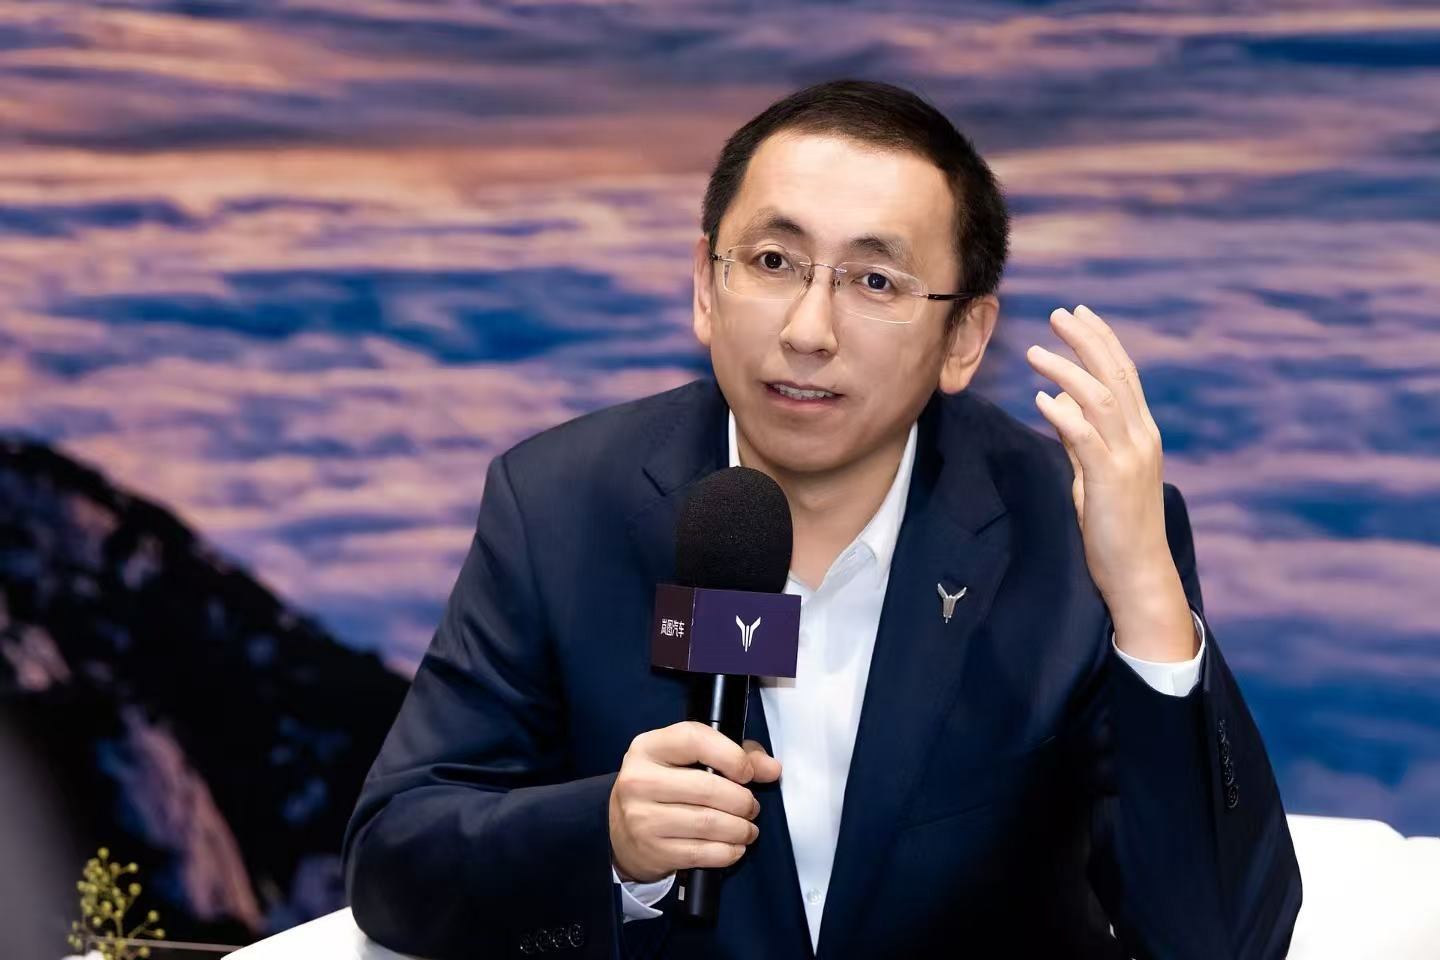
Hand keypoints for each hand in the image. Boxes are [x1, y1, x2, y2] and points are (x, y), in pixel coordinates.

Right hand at [609, 721, 779, 883]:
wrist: (621, 831)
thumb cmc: (664, 788)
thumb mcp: (688, 760)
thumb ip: (734, 755)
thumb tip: (771, 768)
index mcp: (648, 747)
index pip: (694, 739)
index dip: (730, 755)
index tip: (747, 773)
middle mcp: (639, 780)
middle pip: (707, 787)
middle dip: (742, 800)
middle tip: (751, 806)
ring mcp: (642, 818)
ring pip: (708, 823)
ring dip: (740, 829)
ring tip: (747, 828)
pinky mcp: (652, 851)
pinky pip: (702, 853)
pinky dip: (728, 852)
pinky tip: (734, 846)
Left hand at [1026, 305, 1194, 660]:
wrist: (1138, 573)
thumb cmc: (1115, 526)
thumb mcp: (1096, 472)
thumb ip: (1081, 437)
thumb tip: (1058, 404)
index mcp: (1141, 433)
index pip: (1124, 374)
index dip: (1102, 341)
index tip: (1079, 315)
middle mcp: (1141, 438)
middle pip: (1116, 375)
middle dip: (1087, 340)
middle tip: (1060, 313)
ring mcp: (1128, 459)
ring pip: (1101, 400)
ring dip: (1066, 371)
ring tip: (1035, 352)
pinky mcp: (1110, 481)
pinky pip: (1086, 439)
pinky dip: (1064, 415)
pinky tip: (1041, 399)